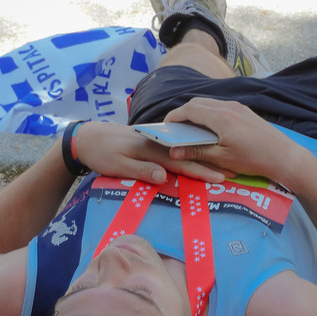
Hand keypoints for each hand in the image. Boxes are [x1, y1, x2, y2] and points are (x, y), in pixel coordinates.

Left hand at [74, 121, 228, 184]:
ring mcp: (154, 144)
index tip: (220, 178)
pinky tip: (197, 159)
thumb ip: (141, 170)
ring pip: (182, 153)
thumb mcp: (117, 164)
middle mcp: (156, 144)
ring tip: (221, 166)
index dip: (201, 170)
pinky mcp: (150, 145)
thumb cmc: (101, 153)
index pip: (181, 162)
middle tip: (230, 173)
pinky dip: (187, 156)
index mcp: (151, 149)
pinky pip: (173, 152)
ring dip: (202, 160)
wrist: (86, 137)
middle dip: (209, 165)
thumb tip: (164, 177)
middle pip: (187, 156)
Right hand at [163, 98, 305, 182]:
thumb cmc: (253, 159)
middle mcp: (229, 106)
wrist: (284, 156)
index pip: (189, 109)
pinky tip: (209, 129)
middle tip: (175, 129)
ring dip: (196, 113)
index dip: (174, 117)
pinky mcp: (245, 111)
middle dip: (183, 113)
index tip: (165, 127)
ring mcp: (238, 107)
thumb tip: (173, 152)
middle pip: (197, 102)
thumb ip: (197, 151)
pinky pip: (220, 107)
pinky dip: (209, 114)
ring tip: (189, 130)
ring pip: (209, 103)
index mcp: (220, 117)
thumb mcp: (222, 158)